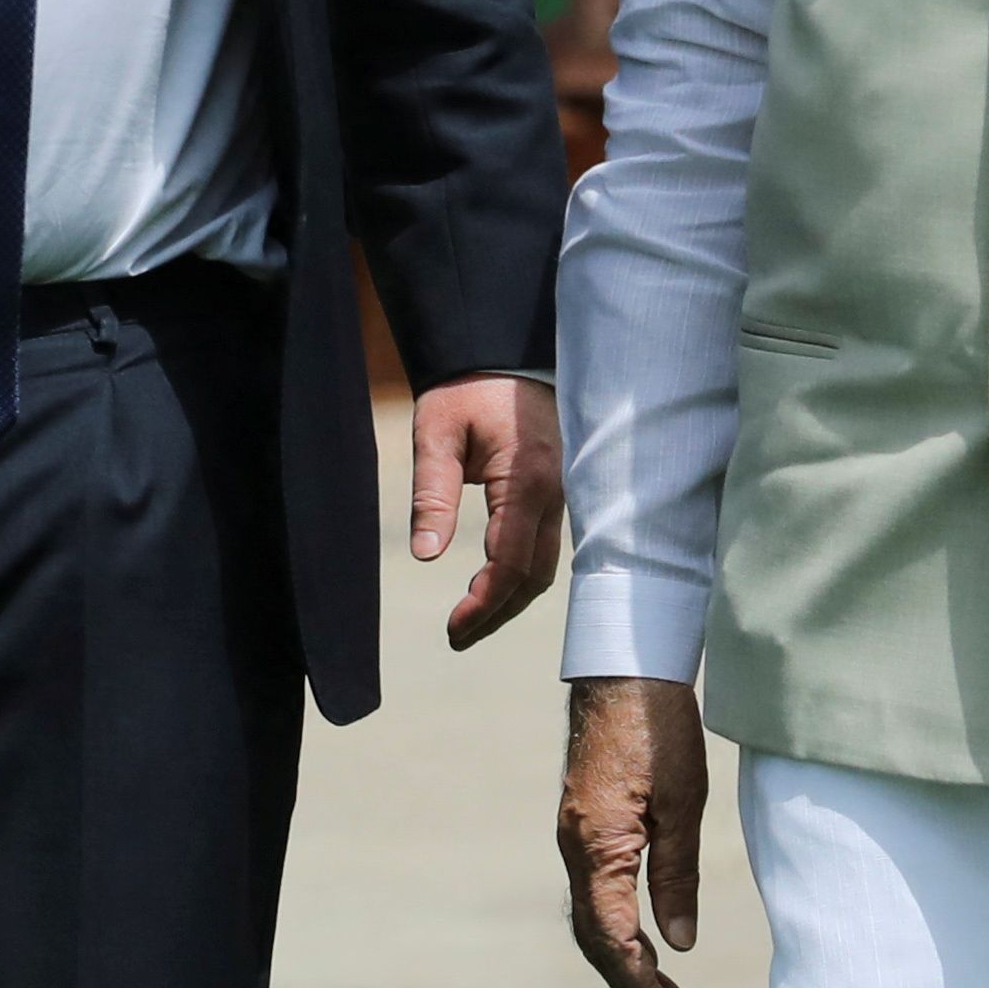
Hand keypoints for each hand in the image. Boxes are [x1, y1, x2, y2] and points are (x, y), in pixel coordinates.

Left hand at [408, 374, 559, 648]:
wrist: (504, 351)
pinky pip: (548, 544)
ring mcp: (562, 493)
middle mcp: (554, 492)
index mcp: (525, 480)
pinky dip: (523, 574)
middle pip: (535, 576)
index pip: (511, 563)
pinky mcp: (558, 490)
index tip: (453, 628)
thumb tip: (426, 555)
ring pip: (546, 565)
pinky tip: (495, 585)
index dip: (484, 604)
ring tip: (472, 620)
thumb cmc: (466, 390)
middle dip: (498, 613)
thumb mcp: (436, 434)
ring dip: (511, 598)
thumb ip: (432, 494)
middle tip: (457, 635)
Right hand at [557, 676, 707, 987]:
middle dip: (633, 983)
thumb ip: (677, 875)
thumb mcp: (685, 804)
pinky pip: (593, 891)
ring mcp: (575, 836)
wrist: (625, 666)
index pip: (613, 939)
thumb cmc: (660, 726)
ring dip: (623, 959)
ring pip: (590, 917)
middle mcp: (575, 847)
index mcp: (597, 846)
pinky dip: (616, 926)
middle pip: (594, 938)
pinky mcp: (584, 824)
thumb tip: (678, 944)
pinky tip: (646, 936)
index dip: (643, 986)